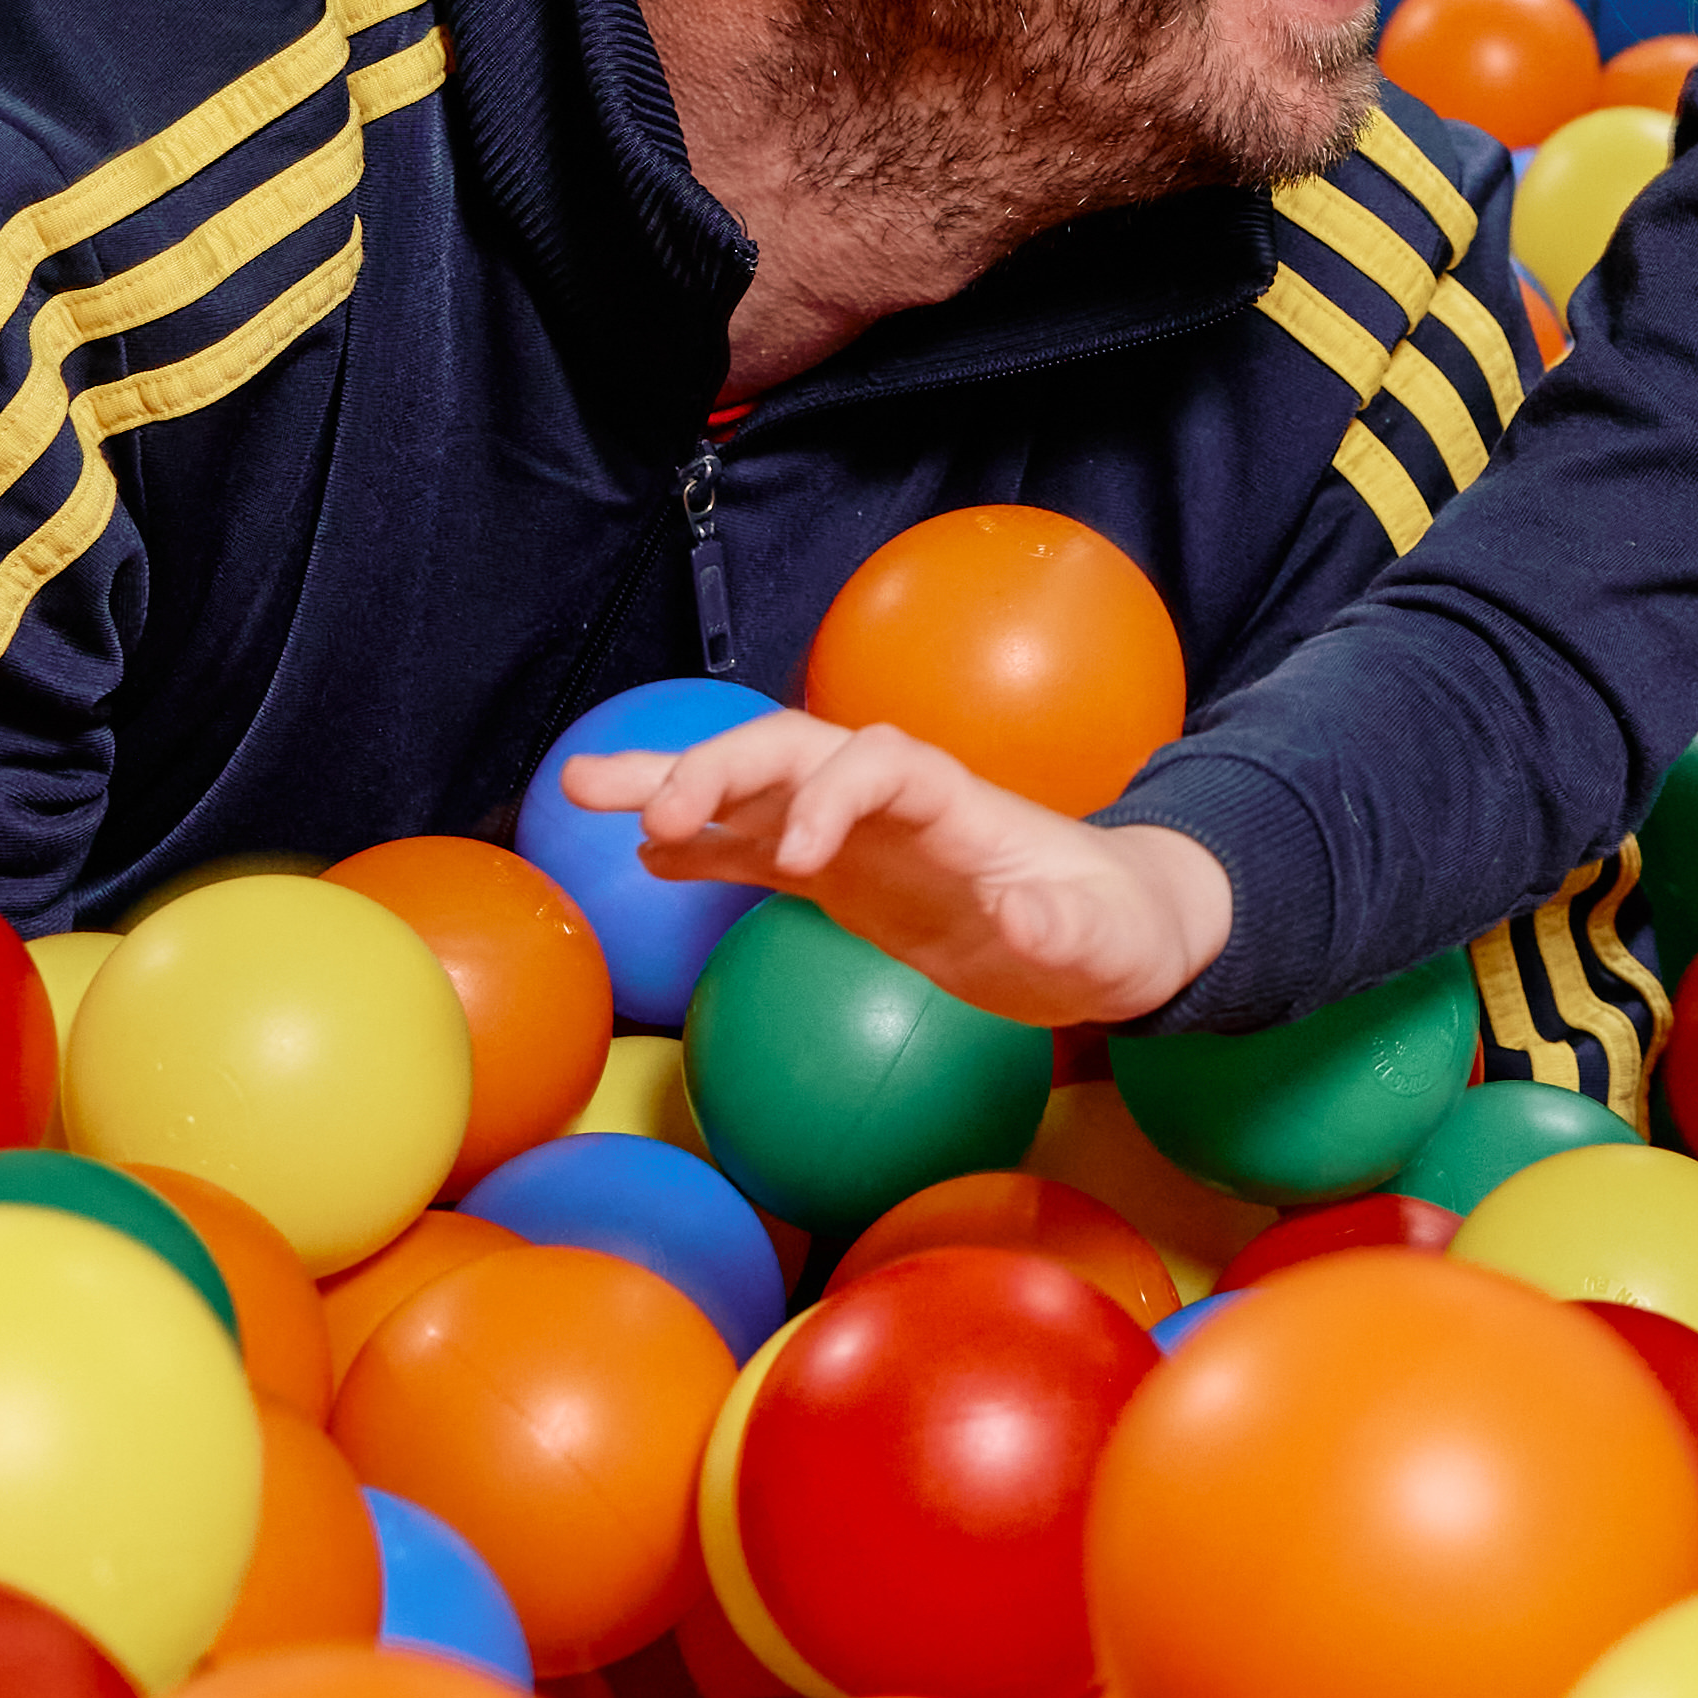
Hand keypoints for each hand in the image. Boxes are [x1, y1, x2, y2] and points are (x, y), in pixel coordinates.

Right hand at [564, 711, 1230, 1026]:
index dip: (829, 794)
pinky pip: (755, 850)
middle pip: (792, 750)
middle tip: (647, 813)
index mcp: (958, 802)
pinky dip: (700, 850)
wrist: (1113, 929)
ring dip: (675, 783)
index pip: (878, 762)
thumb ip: (1063, 934)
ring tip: (582, 786)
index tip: (795, 861)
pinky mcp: (842, 875)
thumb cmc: (1115, 933)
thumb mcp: (1107, 947)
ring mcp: (860, 833)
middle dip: (718, 769)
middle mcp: (894, 801)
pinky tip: (641, 858)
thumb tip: (1018, 918)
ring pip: (754, 788)